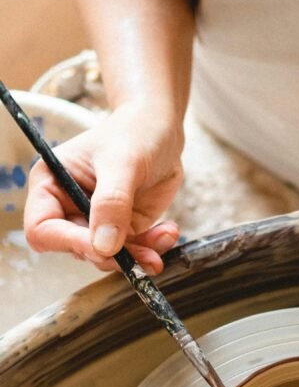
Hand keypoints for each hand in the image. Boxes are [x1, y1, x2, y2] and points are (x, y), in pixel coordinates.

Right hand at [24, 101, 184, 272]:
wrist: (161, 130)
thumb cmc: (134, 133)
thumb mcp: (123, 162)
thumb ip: (112, 202)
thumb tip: (103, 245)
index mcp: (50, 185)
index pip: (41, 229)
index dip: (69, 243)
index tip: (104, 246)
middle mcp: (67, 208)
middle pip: (77, 249)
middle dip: (112, 255)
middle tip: (145, 253)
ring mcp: (95, 222)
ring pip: (107, 256)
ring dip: (137, 255)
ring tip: (166, 236)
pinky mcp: (121, 229)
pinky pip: (131, 252)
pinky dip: (151, 248)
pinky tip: (169, 232)